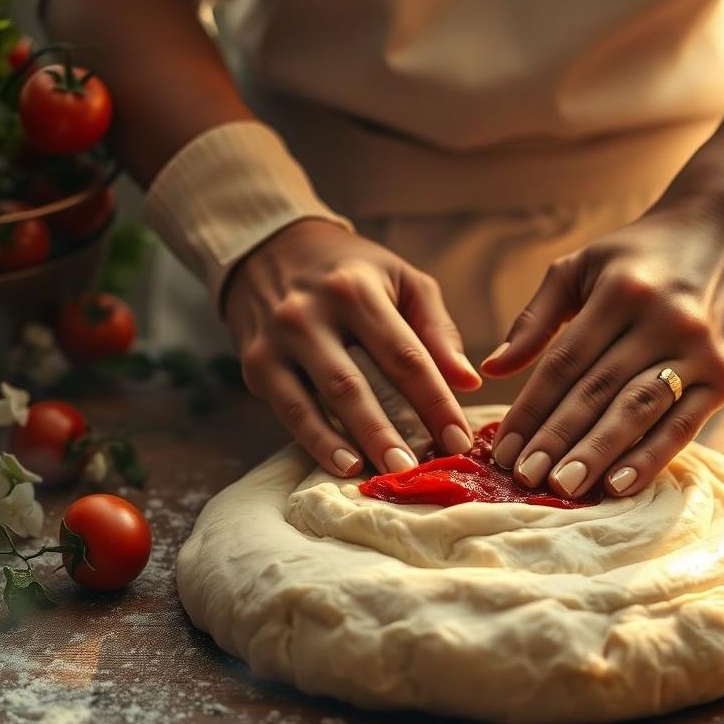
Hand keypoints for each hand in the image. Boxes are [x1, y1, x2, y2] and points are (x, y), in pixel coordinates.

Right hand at [224, 219, 480, 476]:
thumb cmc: (351, 272)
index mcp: (356, 289)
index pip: (405, 355)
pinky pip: (288, 411)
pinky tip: (342, 464)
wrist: (269, 250)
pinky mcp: (255, 364)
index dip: (435, 402)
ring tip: (383, 473)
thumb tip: (467, 382)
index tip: (460, 440)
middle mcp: (311, 313)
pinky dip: (316, 441)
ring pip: (318, 401)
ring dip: (352, 442)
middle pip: (356, 384)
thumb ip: (437, 329)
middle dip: (389, 431)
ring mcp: (278, 341)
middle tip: (417, 470)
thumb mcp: (401, 280)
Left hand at [481, 196, 723, 497]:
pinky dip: (651, 457)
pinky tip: (619, 484)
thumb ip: (536, 318)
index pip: (564, 362)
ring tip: (564, 488)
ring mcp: (698, 349)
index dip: (530, 409)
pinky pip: (683, 424)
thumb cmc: (638, 256)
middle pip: (597, 391)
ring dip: (598, 453)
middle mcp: (662, 319)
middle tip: (525, 478)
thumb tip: (492, 369)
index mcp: (619, 292)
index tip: (502, 448)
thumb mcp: (581, 267)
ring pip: (638, 410)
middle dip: (557, 439)